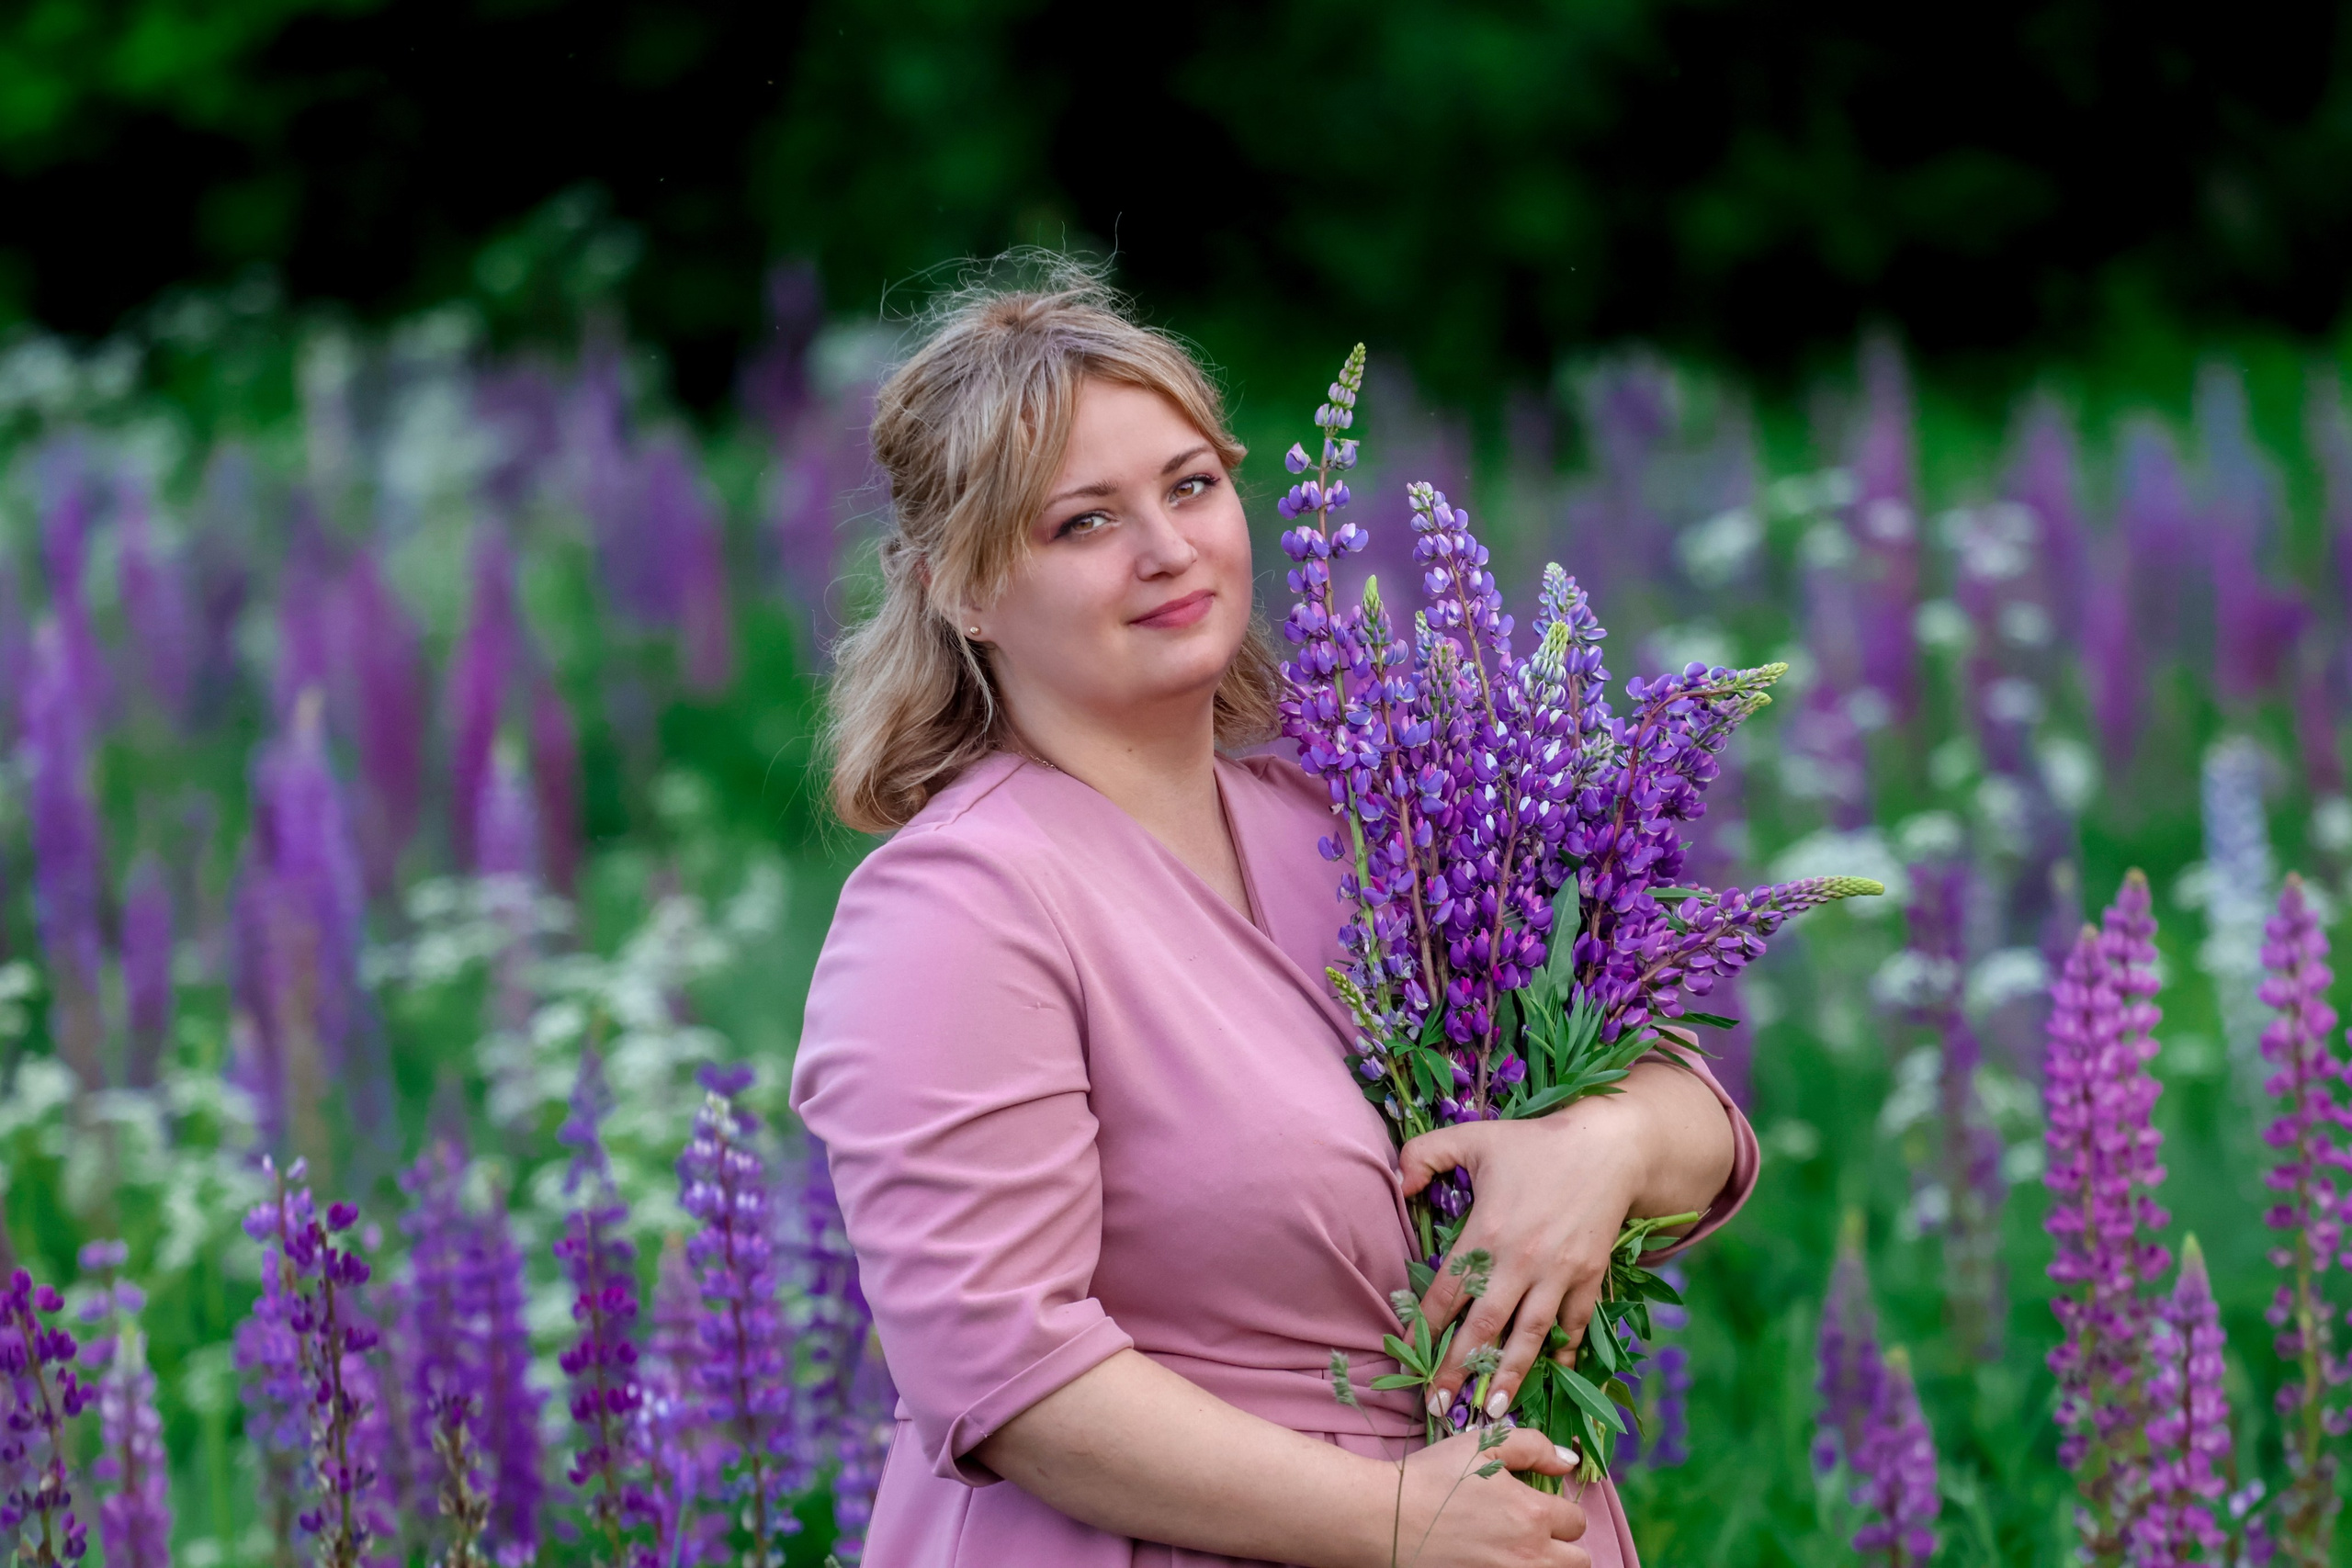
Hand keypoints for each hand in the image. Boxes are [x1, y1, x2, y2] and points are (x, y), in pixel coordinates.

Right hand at [1384, 1426, 1588, 1567]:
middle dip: (1565, 1545)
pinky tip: (1495, 1560)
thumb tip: (1568, 1461)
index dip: (1561, 1509)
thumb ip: (1533, 1447)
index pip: (1577, 1521)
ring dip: (1547, 1563)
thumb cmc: (1431, 1478)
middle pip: (1579, 1562)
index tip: (1538, 1504)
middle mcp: (1529, 1556)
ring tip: (1518, 1548)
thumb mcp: (1481, 1444)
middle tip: (1536, 1533)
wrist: (1383, 1519)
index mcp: (1533, 1515)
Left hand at [1401, 1101, 1647, 1419]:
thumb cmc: (1534, 1142)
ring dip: (1510, 1375)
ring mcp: (1559, 1273)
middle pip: (1484, 1327)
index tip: (1408, 1359)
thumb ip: (1424, 1154)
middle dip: (1459, 1370)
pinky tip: (1557, 1376)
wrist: (1608, 1146)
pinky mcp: (1590, 1276)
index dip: (1425, 1328)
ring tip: (1493, 1411)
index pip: (1447, 1292)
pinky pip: (1576, 1323)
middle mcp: (1521, 1261)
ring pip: (1530, 1335)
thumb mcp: (1472, 1136)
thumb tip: (1399, 1183)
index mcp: (1486, 1232)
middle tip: (1438, 1409)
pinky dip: (1566, 1351)